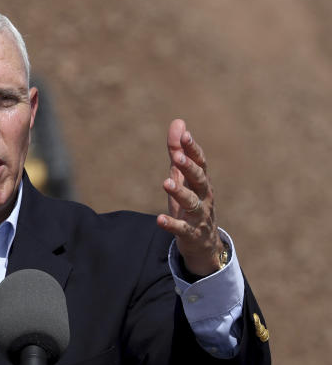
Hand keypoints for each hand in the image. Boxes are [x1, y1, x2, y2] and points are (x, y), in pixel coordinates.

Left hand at [156, 119, 224, 276]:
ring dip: (179, 192)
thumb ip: (178, 152)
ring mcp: (199, 216)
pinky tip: (159, 219)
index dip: (193, 149)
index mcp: (202, 181)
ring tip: (166, 182)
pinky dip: (171, 224)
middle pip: (199, 179)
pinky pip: (182, 228)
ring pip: (192, 202)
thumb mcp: (182, 178)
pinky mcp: (191, 233)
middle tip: (176, 156)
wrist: (204, 242)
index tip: (185, 135)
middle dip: (189, 167)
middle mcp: (204, 196)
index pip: (200, 162)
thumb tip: (178, 122)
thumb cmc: (191, 204)